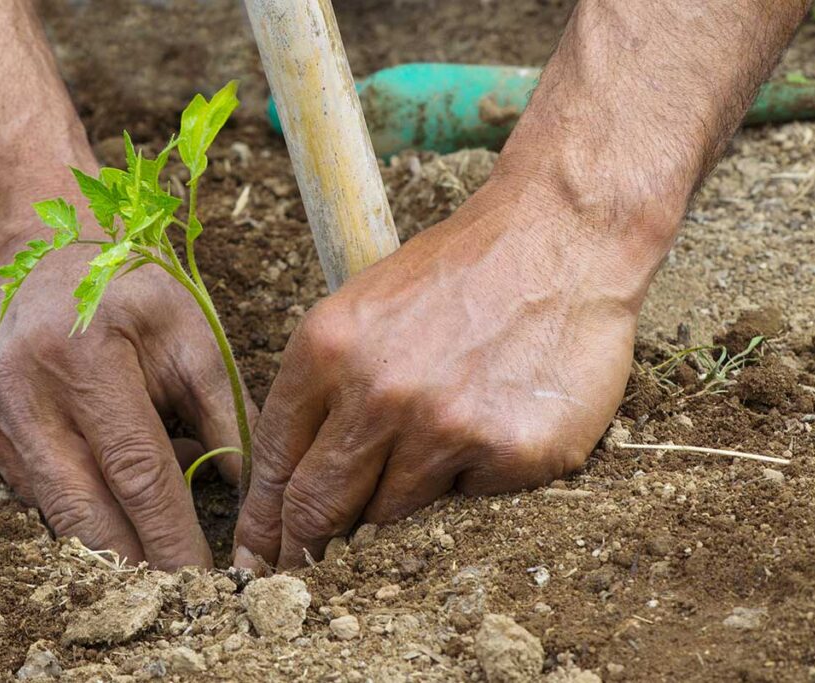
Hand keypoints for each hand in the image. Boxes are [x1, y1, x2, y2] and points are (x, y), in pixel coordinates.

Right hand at [0, 207, 256, 569]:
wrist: (35, 251)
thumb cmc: (128, 285)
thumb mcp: (189, 329)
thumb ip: (223, 410)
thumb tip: (250, 489)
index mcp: (82, 355)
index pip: (135, 470)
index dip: (171, 534)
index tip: (206, 579)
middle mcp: (21, 390)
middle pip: (82, 509)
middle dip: (135, 564)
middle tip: (181, 597)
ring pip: (55, 512)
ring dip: (108, 545)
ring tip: (157, 559)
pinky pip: (36, 494)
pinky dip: (82, 511)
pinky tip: (116, 504)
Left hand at [234, 174, 666, 568]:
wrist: (556, 238)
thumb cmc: (455, 274)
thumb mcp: (362, 309)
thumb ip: (324, 392)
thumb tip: (293, 484)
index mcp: (327, 351)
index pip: (274, 461)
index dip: (261, 521)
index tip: (257, 558)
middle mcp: (379, 394)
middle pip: (317, 507)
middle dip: (303, 547)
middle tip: (303, 571)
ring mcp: (447, 427)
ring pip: (391, 516)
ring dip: (398, 503)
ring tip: (427, 450)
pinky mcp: (511, 453)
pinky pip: (469, 500)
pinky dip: (471, 477)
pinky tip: (490, 424)